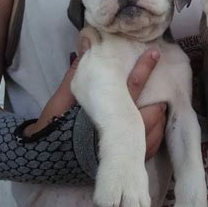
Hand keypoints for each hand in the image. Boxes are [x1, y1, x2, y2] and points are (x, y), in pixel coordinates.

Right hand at [25, 41, 166, 159]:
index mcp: (106, 113)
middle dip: (159, 101)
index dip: (144, 68)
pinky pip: (150, 147)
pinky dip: (155, 135)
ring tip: (159, 106)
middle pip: (152, 113)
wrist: (45, 159)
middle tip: (163, 88)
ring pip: (154, 132)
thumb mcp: (61, 98)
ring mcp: (125, 149)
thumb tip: (87, 45)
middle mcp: (119, 132)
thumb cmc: (53, 126)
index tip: (154, 54)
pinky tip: (154, 126)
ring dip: (158, 117)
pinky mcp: (125, 161)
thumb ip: (77, 73)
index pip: (132, 86)